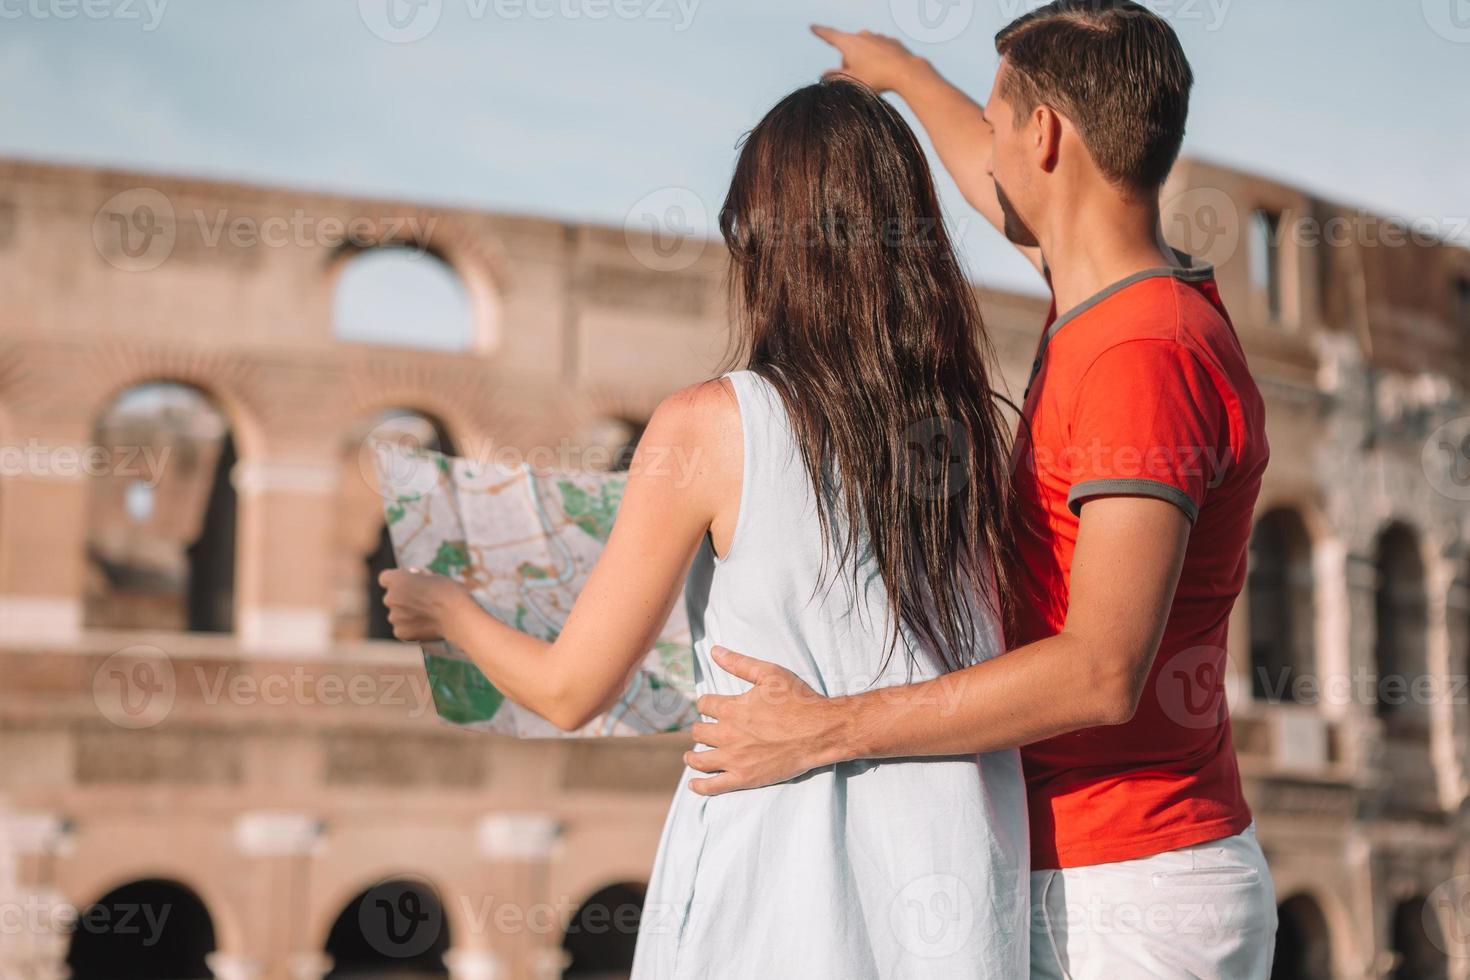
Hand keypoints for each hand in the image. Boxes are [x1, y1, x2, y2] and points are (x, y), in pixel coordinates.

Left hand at [378, 568, 469, 641]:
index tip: (409, 583)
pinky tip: (426, 626)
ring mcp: (394, 616)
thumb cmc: (449, 592)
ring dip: (406, 614)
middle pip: (391, 597)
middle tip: (422, 601)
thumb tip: (413, 576)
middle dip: (403, 598)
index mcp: (397, 580)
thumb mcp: (434, 576)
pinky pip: (402, 628)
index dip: (397, 580)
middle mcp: (390, 597)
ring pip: (396, 614)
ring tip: (427, 615)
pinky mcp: (400, 632)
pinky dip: (411, 628)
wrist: (457, 616)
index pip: (385, 578)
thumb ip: (418, 578)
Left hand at [684, 647, 844, 794]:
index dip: (706, 703)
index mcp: (732, 709)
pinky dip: (700, 786)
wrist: (820, 731)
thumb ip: (739, 663)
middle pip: (699, 732)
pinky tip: (693, 784)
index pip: (704, 704)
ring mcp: (734, 759)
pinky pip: (713, 786)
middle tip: (704, 731)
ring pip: (700, 759)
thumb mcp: (769, 674)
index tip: (710, 706)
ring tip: (690, 757)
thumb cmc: (798, 700)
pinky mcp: (744, 778)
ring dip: (692, 758)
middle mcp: (728, 734)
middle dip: (700, 729)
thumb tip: (714, 650)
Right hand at [811, 24, 922, 92]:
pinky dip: (879, 59)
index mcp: (849, 43)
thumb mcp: (851, 81)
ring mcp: (878, 37)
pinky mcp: (890, 41)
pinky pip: (879, 50)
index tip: (813, 27)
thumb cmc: (877, 77)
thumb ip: (835, 77)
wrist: (906, 72)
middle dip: (849, 60)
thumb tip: (825, 75)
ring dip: (864, 59)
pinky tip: (885, 70)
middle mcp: (862, 35)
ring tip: (874, 75)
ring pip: (864, 48)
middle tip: (857, 77)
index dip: (820, 32)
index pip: (830, 36)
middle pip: (848, 48)